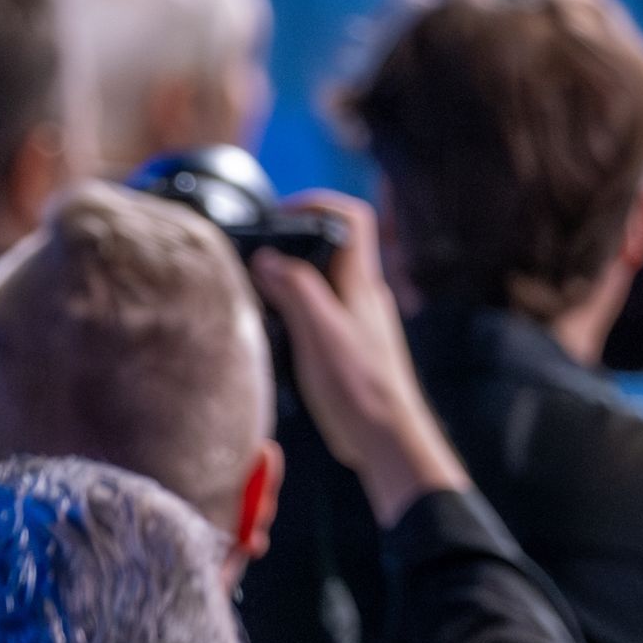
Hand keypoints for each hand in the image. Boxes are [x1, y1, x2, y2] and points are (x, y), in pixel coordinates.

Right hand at [251, 193, 468, 529]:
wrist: (388, 439)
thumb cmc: (360, 389)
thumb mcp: (320, 333)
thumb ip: (296, 290)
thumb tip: (268, 257)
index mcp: (361, 283)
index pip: (352, 217)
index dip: (316, 203)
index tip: (279, 215)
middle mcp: (363, 296)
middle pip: (332, 246)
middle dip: (292, 242)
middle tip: (255, 257)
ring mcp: (357, 321)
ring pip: (323, 280)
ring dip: (289, 278)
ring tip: (257, 292)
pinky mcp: (349, 346)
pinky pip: (319, 311)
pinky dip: (294, 310)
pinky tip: (274, 330)